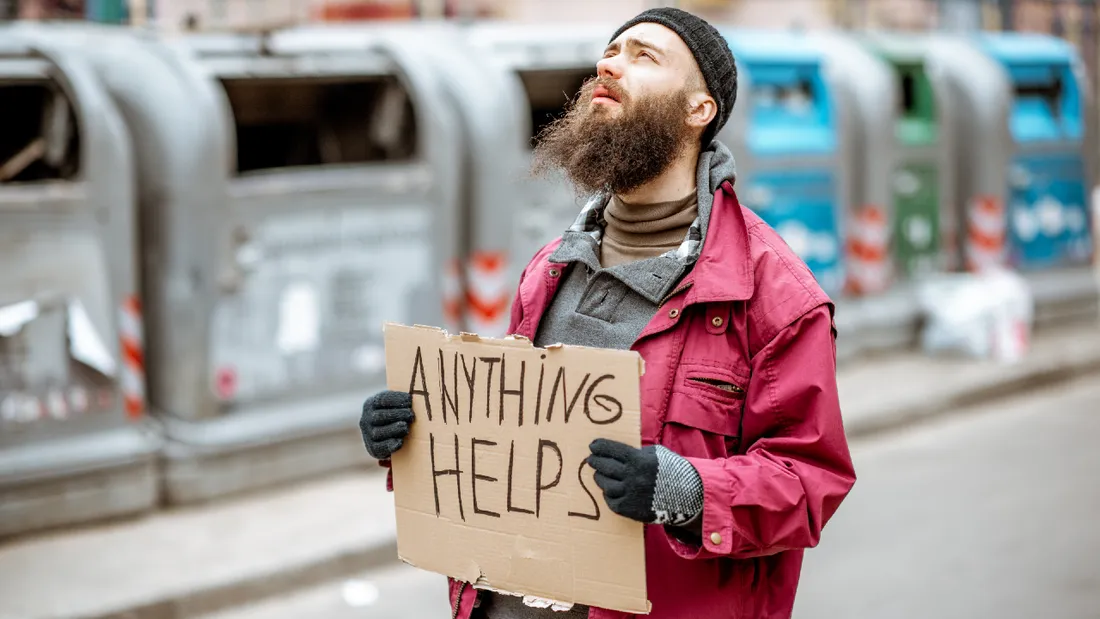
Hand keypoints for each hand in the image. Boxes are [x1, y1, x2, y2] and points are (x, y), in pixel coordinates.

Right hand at [359, 391, 413, 459]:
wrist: (388, 435)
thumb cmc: (396, 415)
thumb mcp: (395, 404)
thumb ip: (402, 401)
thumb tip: (419, 396)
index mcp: (371, 404)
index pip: (381, 400)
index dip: (396, 399)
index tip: (409, 400)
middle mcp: (366, 419)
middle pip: (379, 416)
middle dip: (397, 414)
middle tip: (411, 415)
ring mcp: (368, 435)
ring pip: (378, 432)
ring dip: (394, 429)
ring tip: (406, 427)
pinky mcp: (373, 449)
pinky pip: (380, 448)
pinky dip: (390, 445)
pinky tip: (400, 441)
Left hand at [588, 439, 702, 525]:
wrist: (687, 496)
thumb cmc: (672, 471)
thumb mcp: (657, 453)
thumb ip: (638, 452)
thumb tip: (617, 452)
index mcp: (638, 460)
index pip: (612, 450)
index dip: (600, 447)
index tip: (593, 446)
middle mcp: (632, 477)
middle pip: (604, 467)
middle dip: (595, 461)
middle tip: (591, 459)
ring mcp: (630, 494)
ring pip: (605, 485)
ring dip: (600, 478)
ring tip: (599, 475)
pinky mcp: (630, 509)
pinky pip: (611, 501)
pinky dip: (609, 495)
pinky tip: (610, 490)